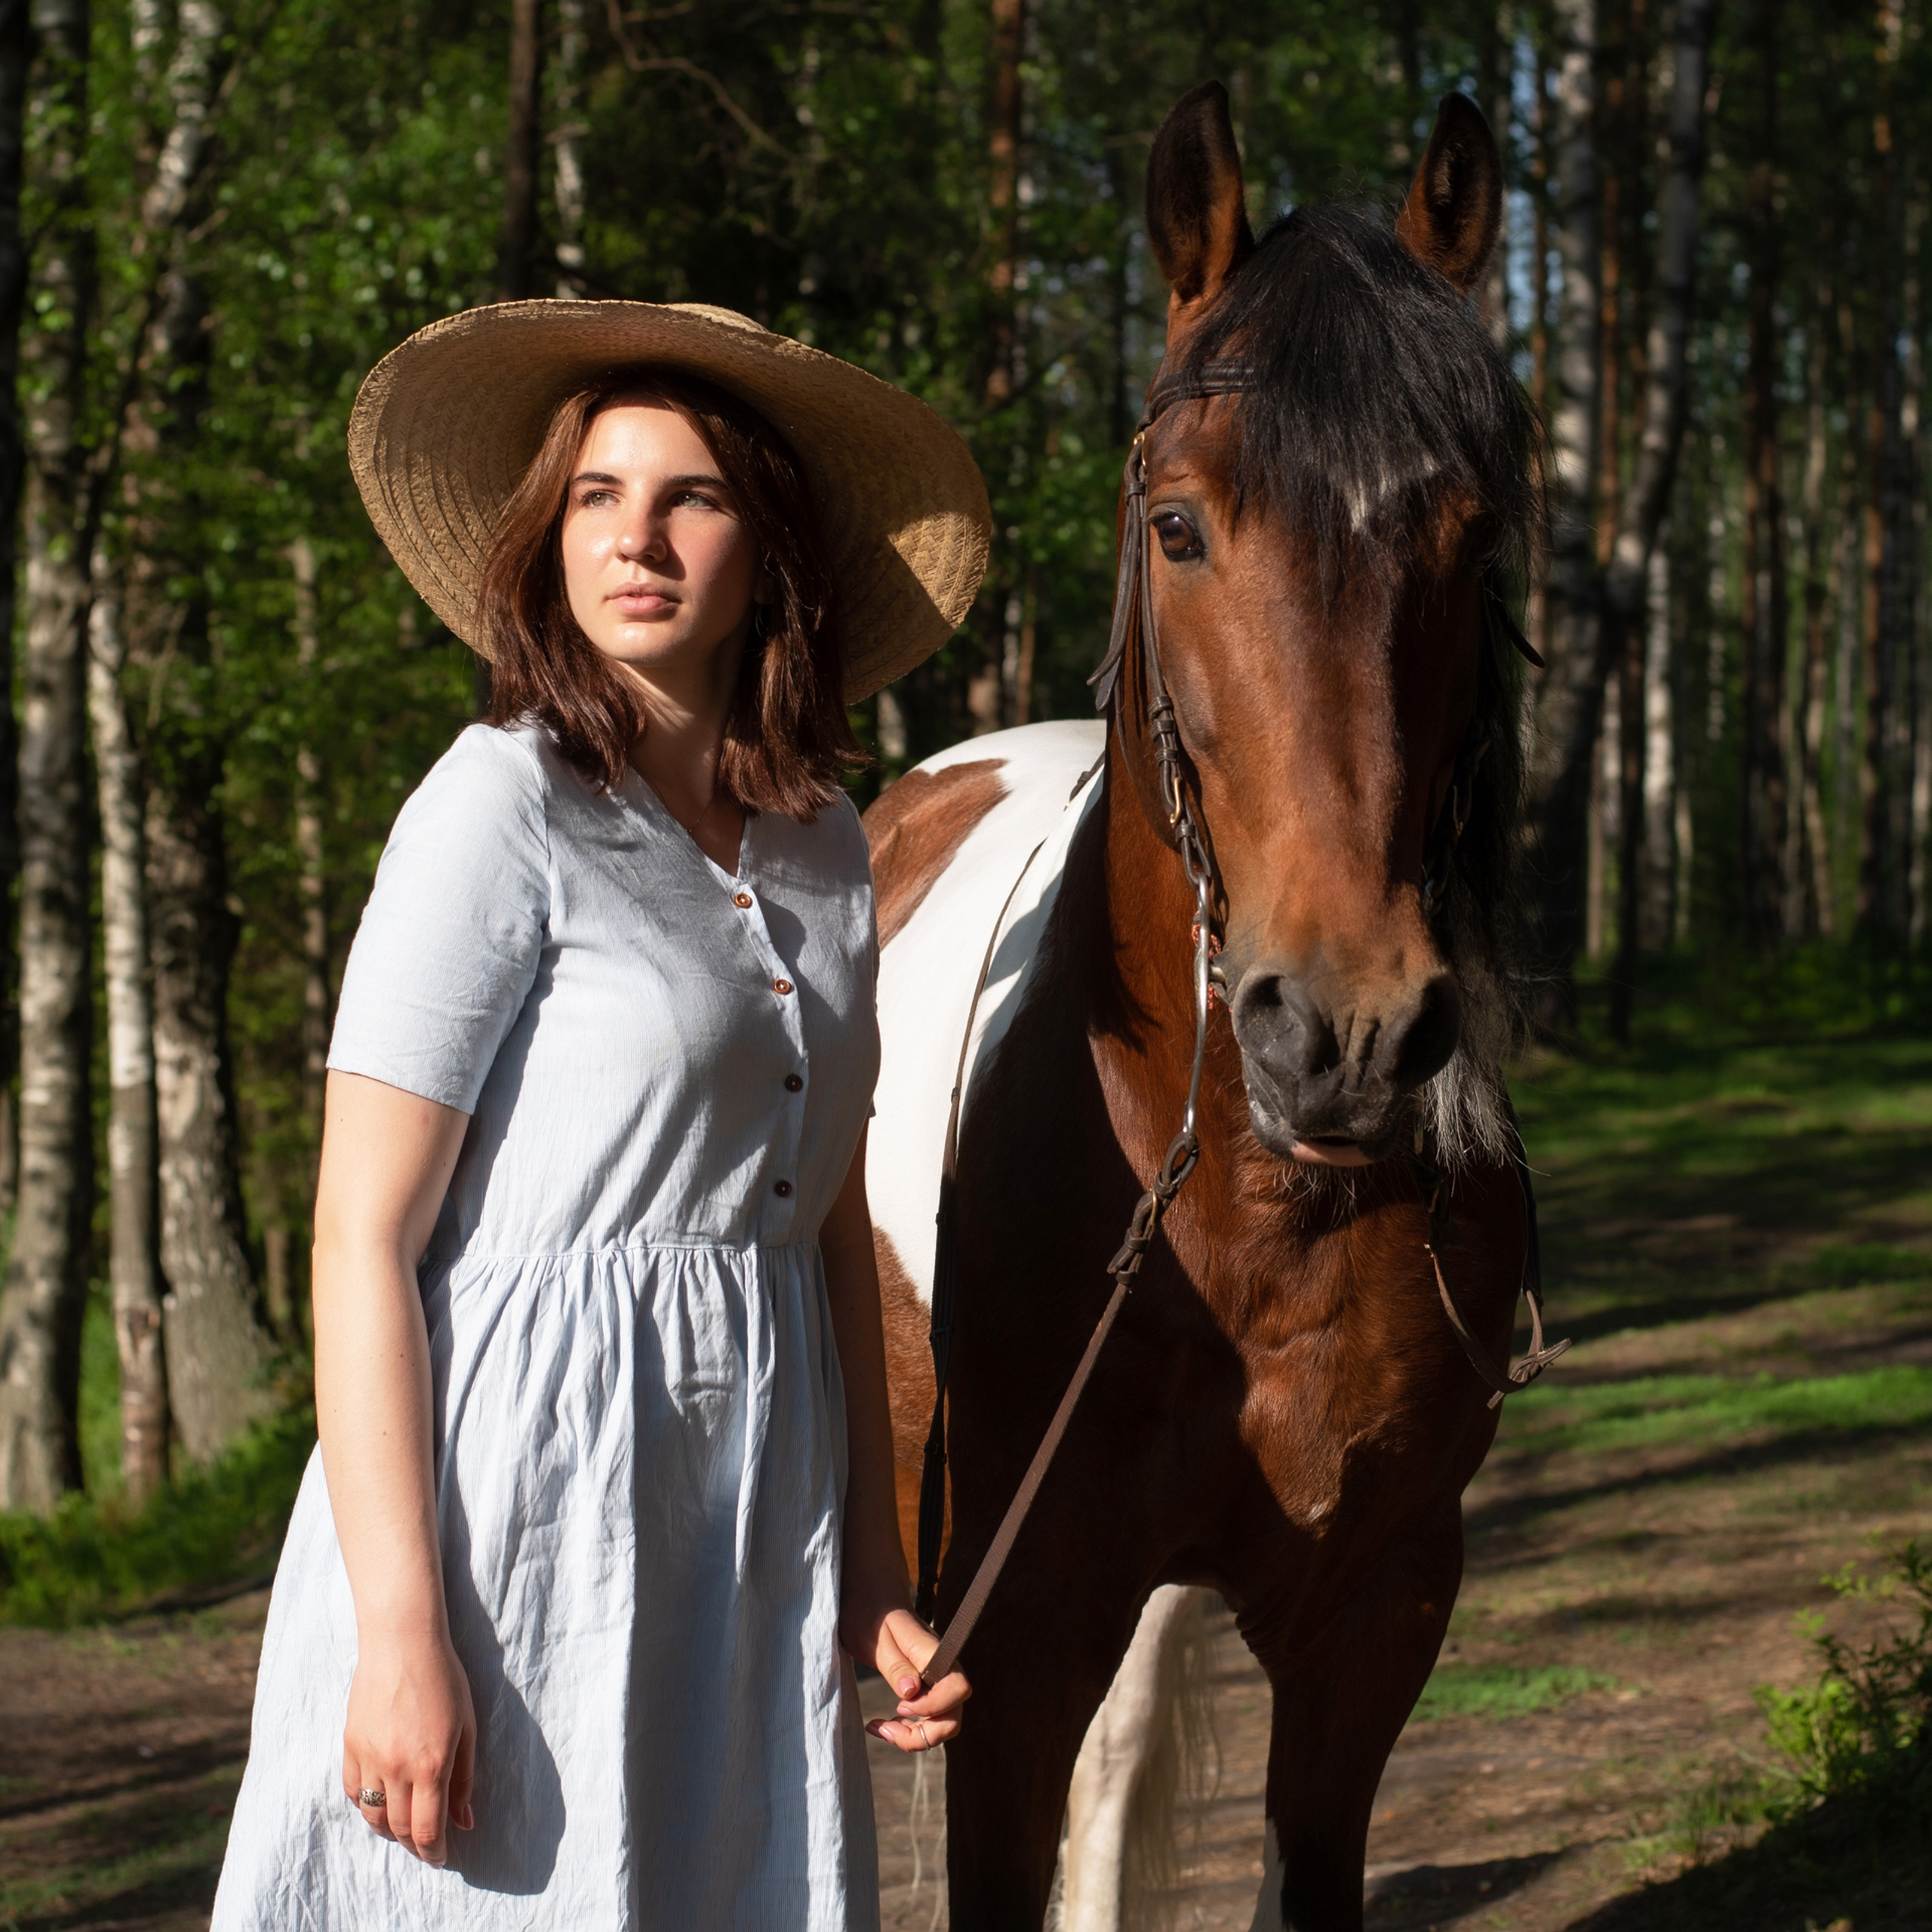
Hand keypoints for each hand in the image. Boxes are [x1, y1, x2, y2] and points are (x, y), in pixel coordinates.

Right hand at [342, 1629, 477, 1863]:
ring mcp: (369, 1758)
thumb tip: (465, 1821)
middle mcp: (397, 1767)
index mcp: (431, 1764)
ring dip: (389, 1830)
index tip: (441, 1858)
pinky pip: (352, 1791)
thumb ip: (464, 1778)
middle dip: (414, 1845)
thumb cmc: (444, 1679)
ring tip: (404, 1827)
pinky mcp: (350, 1746)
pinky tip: (381, 1800)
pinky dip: (366, 1805)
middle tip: (426, 1847)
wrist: (402, 1643)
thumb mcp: (466, 1727)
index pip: (427, 1828)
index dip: (434, 1851)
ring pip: (372, 1816)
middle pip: (399, 1828)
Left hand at [848, 1602, 970, 1753]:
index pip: (958, 1687)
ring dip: (916, 1736)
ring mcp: (935, 1678)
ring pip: (944, 1722)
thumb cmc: (870, 1611)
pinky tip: (884, 1722)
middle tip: (886, 1727)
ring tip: (882, 1728)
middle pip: (954, 1715)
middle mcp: (941, 1668)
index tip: (900, 1705)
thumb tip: (910, 1693)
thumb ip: (894, 1665)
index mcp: (931, 1652)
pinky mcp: (926, 1685)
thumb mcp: (872, 1638)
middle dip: (924, 1735)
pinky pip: (929, 1717)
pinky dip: (909, 1729)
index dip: (934, 1707)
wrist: (872, 1594)